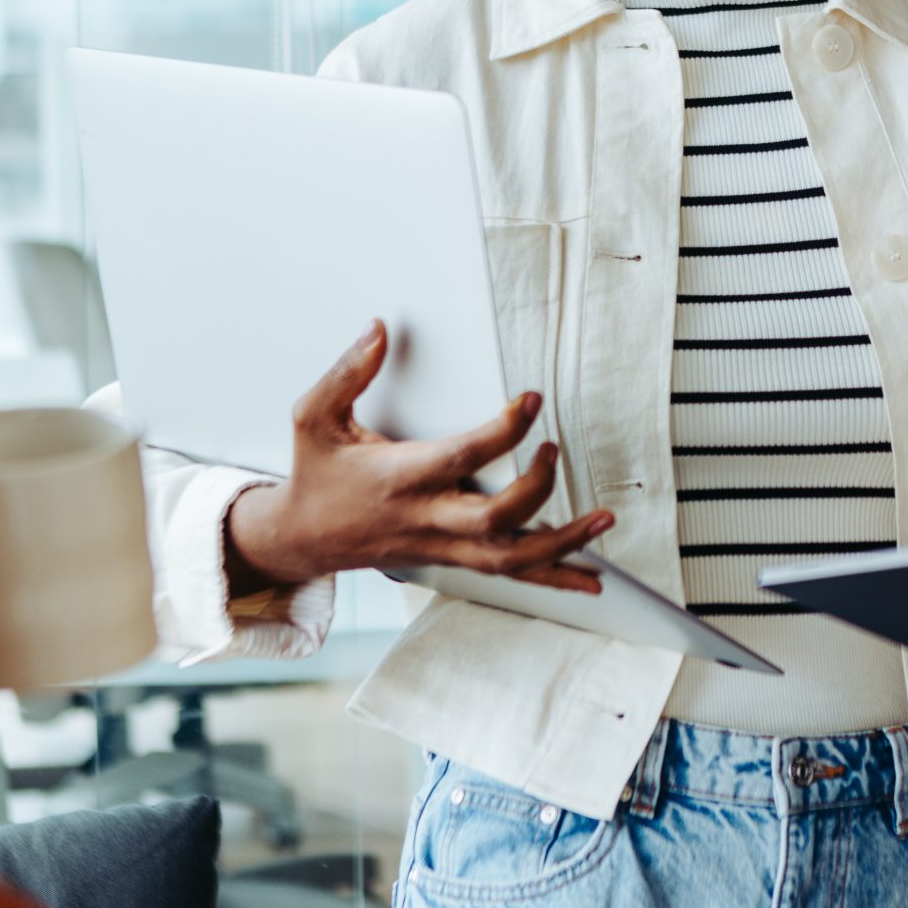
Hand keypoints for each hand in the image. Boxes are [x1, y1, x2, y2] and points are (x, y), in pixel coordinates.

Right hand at [225, 321, 613, 595]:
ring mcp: (443, 545)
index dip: (503, 432)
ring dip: (563, 543)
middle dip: (536, 489)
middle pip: (494, 520)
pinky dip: (553, 574)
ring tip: (603, 520)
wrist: (303, 539)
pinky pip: (509, 573)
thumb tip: (378, 331)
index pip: (463, 458)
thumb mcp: (314, 417)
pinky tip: (589, 576)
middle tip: (553, 450)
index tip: (530, 402)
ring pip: (510, 558)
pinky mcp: (453, 557)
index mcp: (400, 479)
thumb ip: (347, 373)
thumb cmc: (317, 477)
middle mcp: (427, 518)